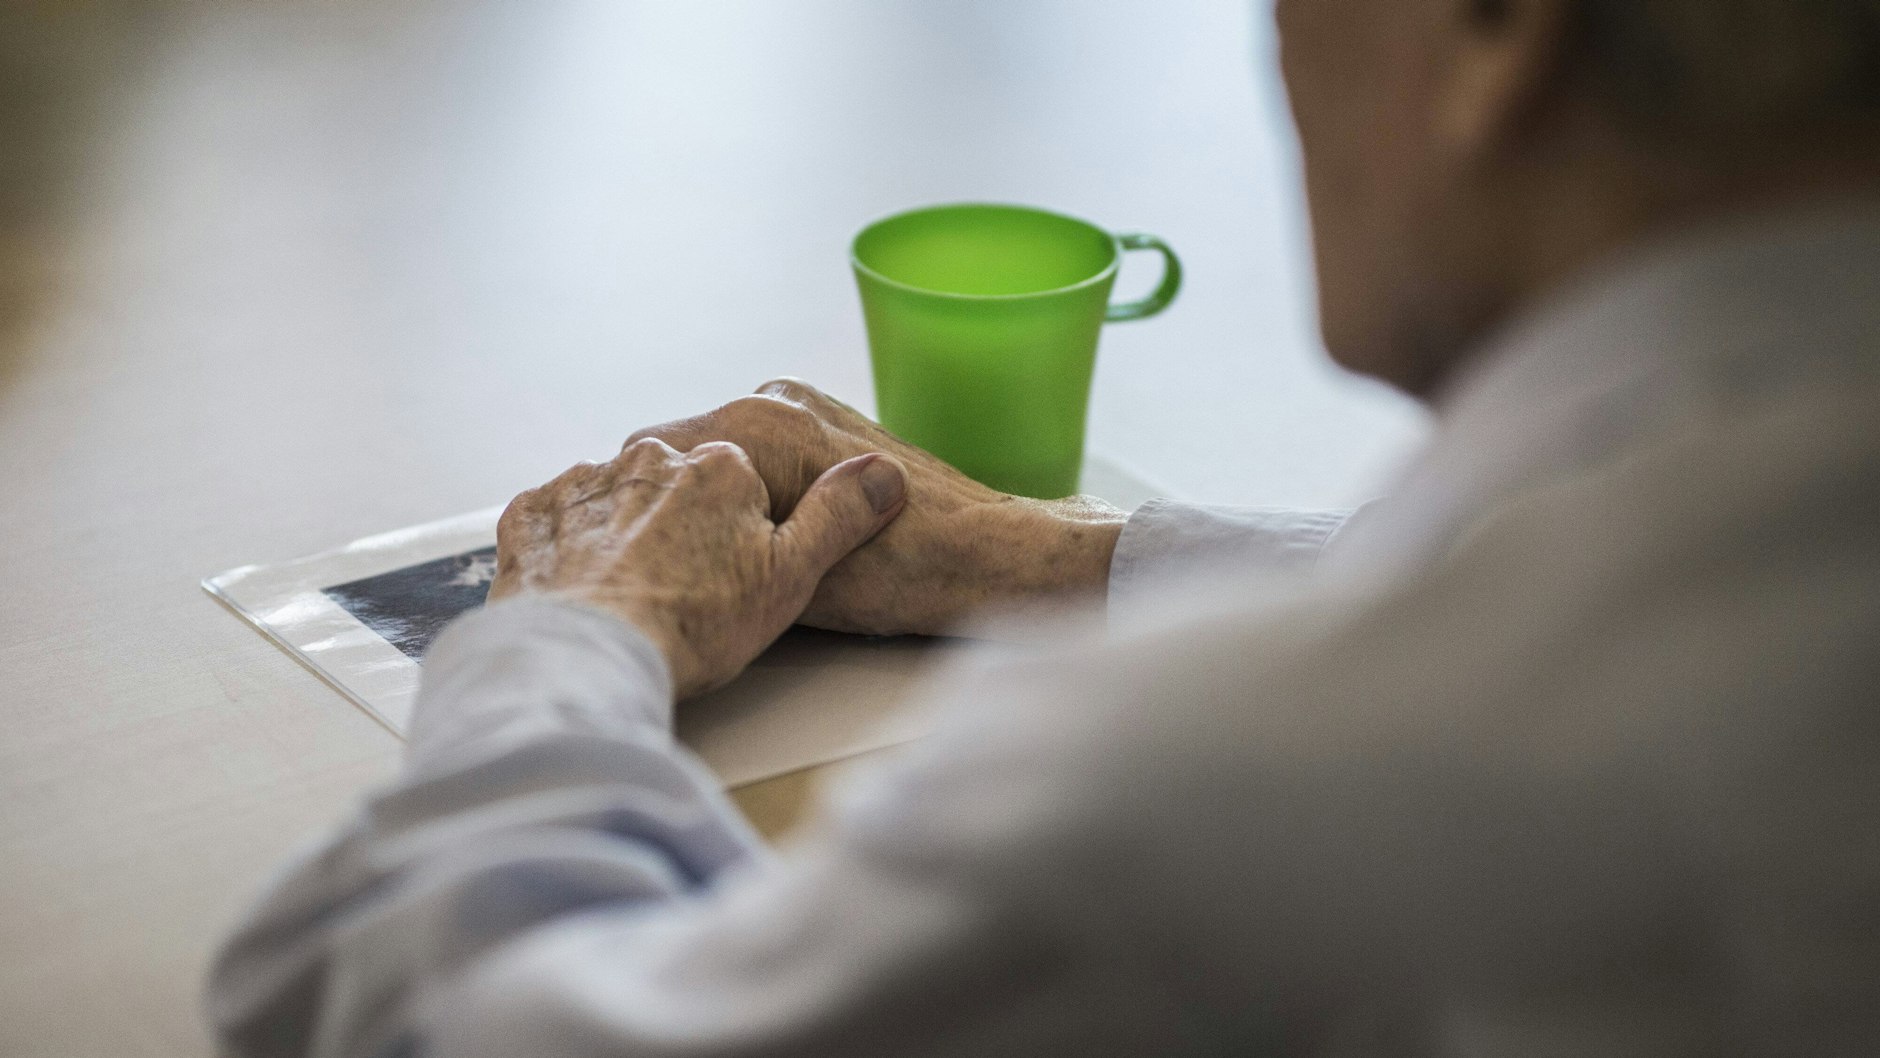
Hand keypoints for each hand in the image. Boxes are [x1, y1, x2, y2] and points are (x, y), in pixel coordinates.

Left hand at [487, 437, 908, 698]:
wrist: (591, 656)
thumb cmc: (695, 623)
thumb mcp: (792, 576)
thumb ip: (840, 516)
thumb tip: (883, 473)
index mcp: (721, 464)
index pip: (740, 483)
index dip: (741, 534)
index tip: (733, 577)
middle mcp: (649, 456)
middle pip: (676, 484)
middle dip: (680, 526)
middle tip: (682, 591)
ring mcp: (585, 481)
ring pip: (616, 497)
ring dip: (623, 532)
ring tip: (631, 596)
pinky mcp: (531, 513)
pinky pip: (556, 518)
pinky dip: (568, 546)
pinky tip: (584, 587)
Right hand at [626, 378, 1126, 636]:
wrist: (993, 555)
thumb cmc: (902, 572)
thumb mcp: (786, 576)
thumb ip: (718, 546)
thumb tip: (668, 552)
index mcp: (760, 421)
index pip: (659, 458)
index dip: (645, 515)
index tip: (645, 559)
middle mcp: (777, 397)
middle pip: (692, 455)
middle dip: (682, 507)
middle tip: (683, 566)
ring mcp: (808, 407)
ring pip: (727, 458)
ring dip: (717, 502)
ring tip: (723, 558)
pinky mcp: (832, 428)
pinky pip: (764, 456)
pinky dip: (753, 494)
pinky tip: (763, 541)